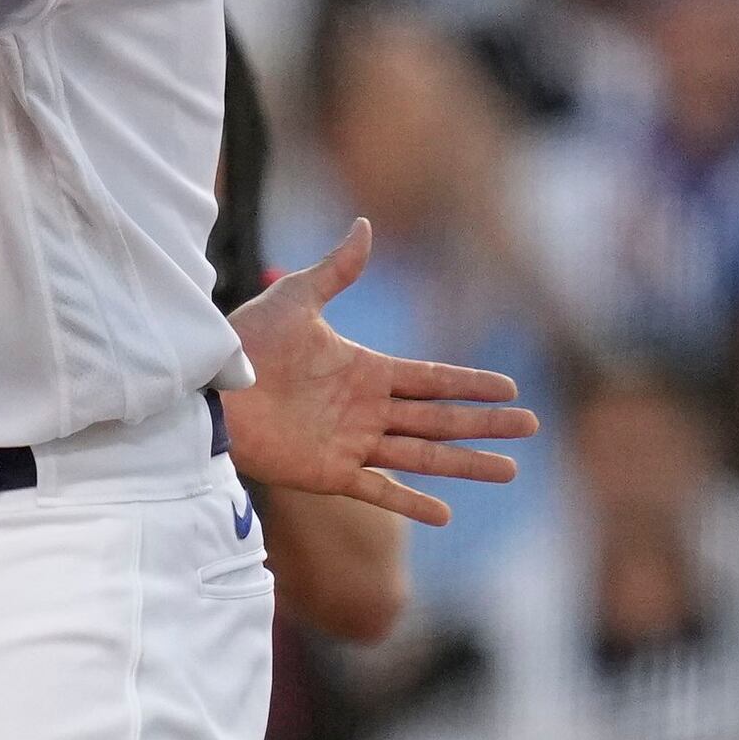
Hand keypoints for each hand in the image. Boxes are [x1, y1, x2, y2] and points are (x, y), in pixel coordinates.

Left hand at [221, 225, 536, 526]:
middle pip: (441, 417)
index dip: (472, 383)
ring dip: (465, 463)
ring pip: (423, 455)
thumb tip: (365, 224)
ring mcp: (351, 443)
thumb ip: (337, 269)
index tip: (510, 388)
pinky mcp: (328, 473)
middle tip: (531, 426)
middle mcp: (367, 410)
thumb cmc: (246, 342)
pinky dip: (410, 502)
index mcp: (366, 370)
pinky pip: (378, 490)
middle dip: (486, 423)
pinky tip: (445, 515)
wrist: (208, 390)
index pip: (432, 378)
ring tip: (509, 470)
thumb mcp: (296, 298)